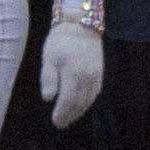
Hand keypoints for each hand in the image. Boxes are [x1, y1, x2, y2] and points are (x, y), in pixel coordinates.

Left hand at [38, 14, 105, 128]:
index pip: (68, 101)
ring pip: (88, 100)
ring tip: (70, 117)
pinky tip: (81, 105)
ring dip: (79, 111)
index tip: (55, 121)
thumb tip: (48, 98)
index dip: (62, 113)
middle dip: (70, 115)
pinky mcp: (100, 73)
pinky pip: (95, 93)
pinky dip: (88, 102)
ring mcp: (96, 76)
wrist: (81, 25)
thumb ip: (48, 79)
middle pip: (79, 103)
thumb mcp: (49, 58)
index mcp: (73, 74)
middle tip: (61, 123)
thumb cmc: (60, 42)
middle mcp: (87, 78)